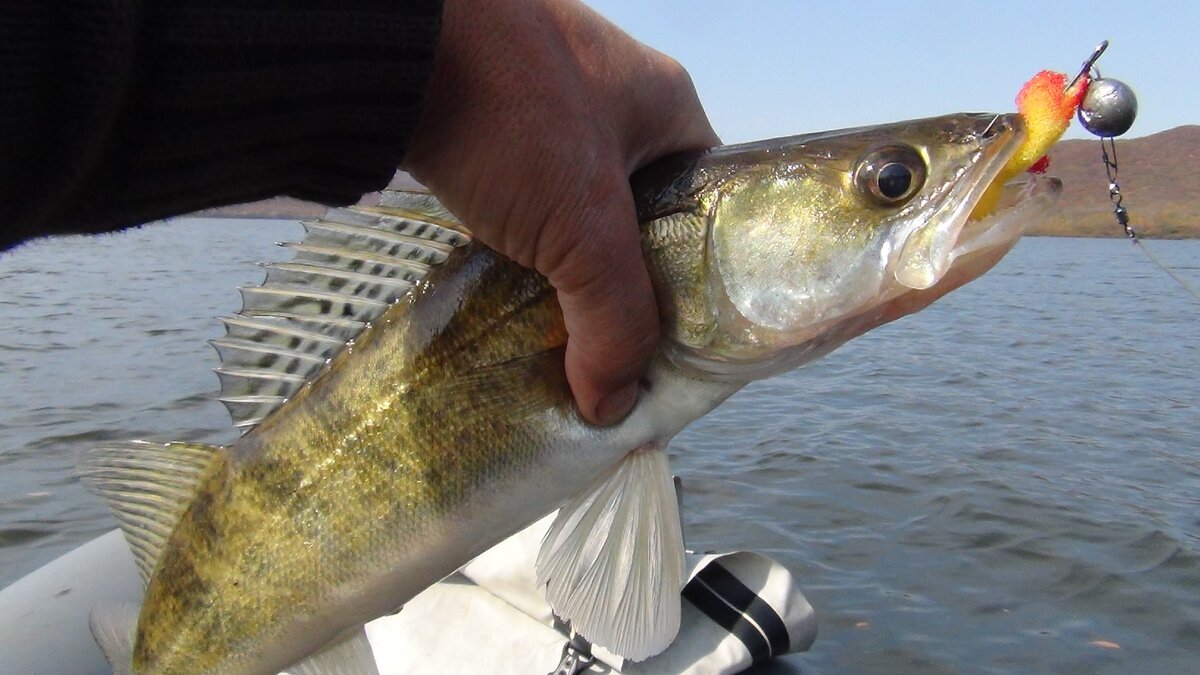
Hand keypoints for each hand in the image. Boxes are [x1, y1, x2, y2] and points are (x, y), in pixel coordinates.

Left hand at [405, 0, 718, 424]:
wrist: (388, 45)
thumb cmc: (510, 113)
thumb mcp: (584, 226)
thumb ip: (614, 320)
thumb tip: (616, 405)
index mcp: (667, 106)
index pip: (708, 207)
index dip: (702, 277)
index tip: (680, 339)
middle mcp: (615, 100)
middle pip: (641, 217)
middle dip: (627, 285)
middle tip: (620, 351)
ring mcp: (548, 109)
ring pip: (577, 214)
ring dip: (568, 272)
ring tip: (565, 338)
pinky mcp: (490, 124)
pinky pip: (524, 202)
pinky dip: (521, 248)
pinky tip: (509, 293)